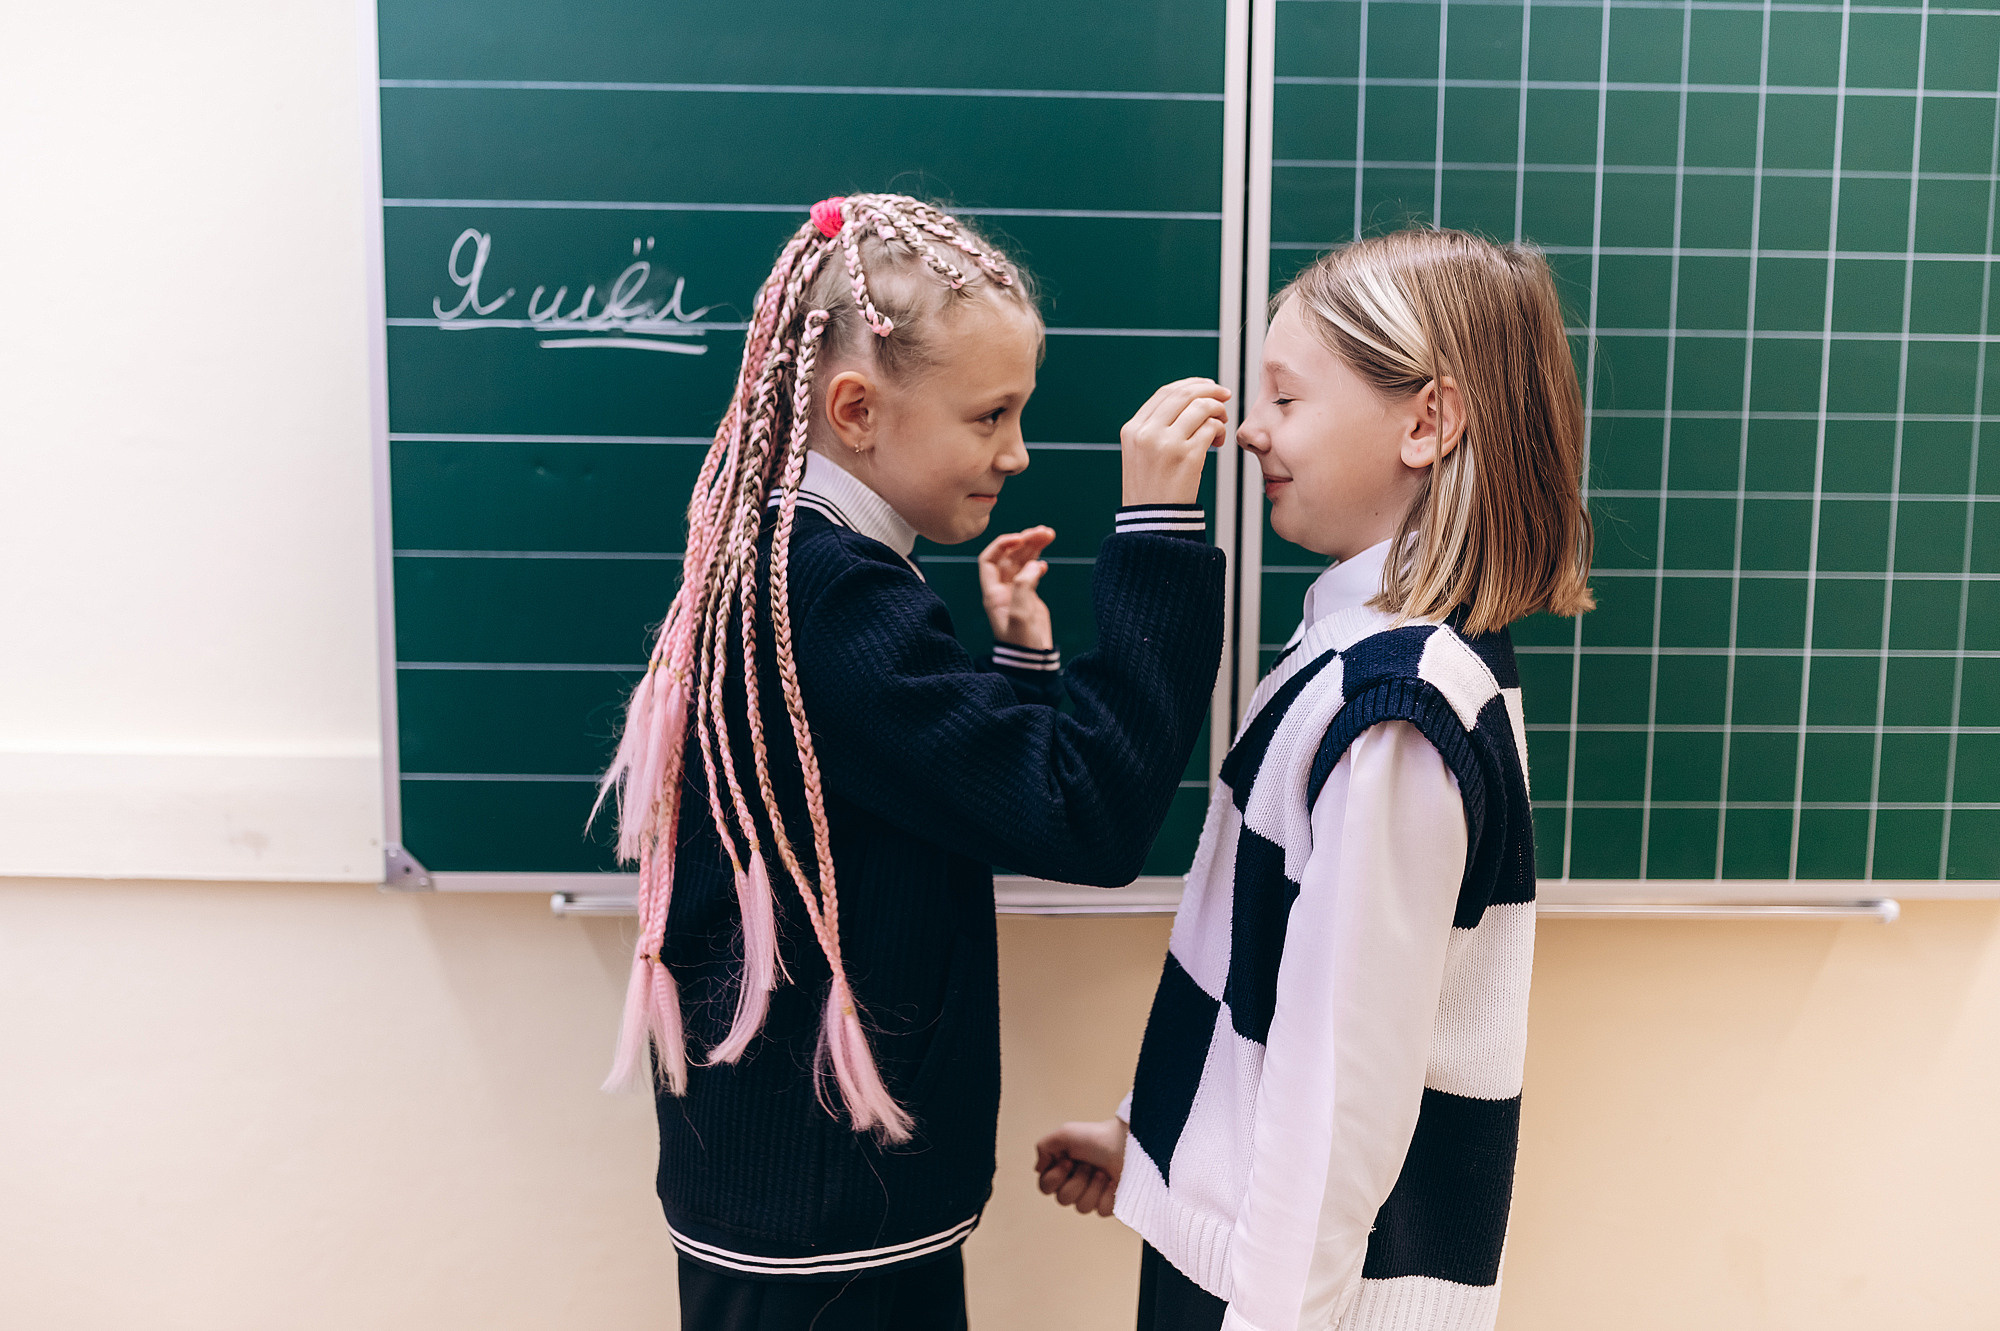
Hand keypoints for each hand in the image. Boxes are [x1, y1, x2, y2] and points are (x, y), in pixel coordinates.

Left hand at [979, 525, 1055, 649]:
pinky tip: (1045, 562)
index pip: (988, 560)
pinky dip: (1037, 562)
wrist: (1032, 660)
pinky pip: (1031, 572)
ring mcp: (1016, 592)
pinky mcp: (1029, 597)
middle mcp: (1002, 590)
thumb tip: (1035, 564)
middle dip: (1025, 541)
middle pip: (1009, 556)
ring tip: (1049, 534)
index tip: (1020, 538)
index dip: (1002, 545)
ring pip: (1022, 561)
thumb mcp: (1020, 614)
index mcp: (993, 592)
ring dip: (1034, 546)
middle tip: (1043, 531)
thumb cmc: (1022, 641)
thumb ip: (1024, 586)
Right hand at [1033, 1116, 1127, 1217]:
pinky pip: (1101, 1210)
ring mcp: (1093, 1195)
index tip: (1068, 1161)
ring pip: (1081, 1208)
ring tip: (1103, 1172)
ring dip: (1093, 1187)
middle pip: (1062, 1200)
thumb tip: (1038, 1169)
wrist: (1126, 1142)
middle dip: (1077, 1181)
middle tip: (1088, 1165)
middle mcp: (1075, 1184)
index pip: (1045, 1187)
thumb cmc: (1097, 1137)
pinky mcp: (1110, 1204)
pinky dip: (1107, 1194)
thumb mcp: (1065, 1134)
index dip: (1055, 1177)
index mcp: (1062, 1169)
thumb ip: (1044, 1147)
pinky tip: (1114, 1181)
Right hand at [1120, 377, 1230, 506]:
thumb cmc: (1151, 490)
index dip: (1190, 385)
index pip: (1164, 393)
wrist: (1152, 523)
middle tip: (1224, 395)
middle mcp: (1147, 433)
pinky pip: (1210, 428)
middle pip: (1184, 395)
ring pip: (1201, 407)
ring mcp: (1166, 444)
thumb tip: (1190, 401)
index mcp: (1132, 429)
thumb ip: (1156, 427)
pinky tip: (1218, 441)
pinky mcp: (1186, 457)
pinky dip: (1219, 430)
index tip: (1206, 387)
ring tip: (1220, 423)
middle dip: (1209, 390)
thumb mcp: (1140, 454)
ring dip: (1218, 410)